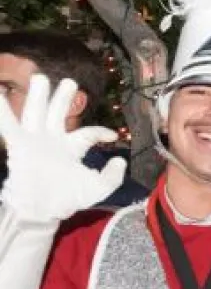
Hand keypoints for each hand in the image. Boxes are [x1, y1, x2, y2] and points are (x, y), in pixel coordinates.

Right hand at [0, 75, 124, 223]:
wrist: (42, 211)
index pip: (87, 133)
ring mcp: (35, 141)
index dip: (100, 132)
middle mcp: (53, 140)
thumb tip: (121, 160)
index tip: (113, 136)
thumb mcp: (97, 189)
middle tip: (69, 81)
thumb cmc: (67, 200)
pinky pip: (9, 124)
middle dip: (63, 98)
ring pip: (36, 113)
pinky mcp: (19, 145)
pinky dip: (2, 109)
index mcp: (71, 148)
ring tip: (40, 77)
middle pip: (59, 113)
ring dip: (38, 96)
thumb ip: (112, 176)